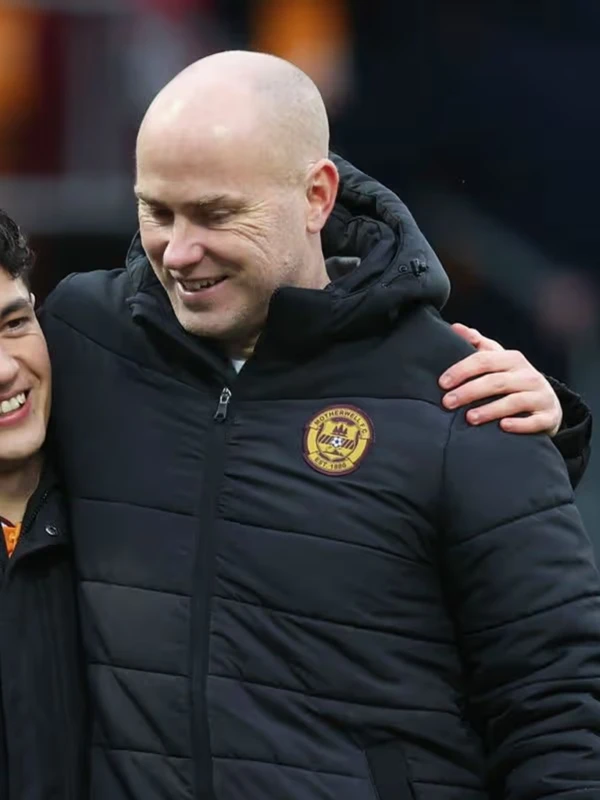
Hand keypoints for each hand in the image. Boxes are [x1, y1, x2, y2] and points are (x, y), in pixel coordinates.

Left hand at [439, 323, 562, 435]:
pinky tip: (503, 427)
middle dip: (469, 392)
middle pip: (496, 382)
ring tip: (469, 418)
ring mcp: (541, 396)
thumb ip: (478, 344)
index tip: (443, 383)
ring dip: (490, 410)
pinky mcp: (549, 417)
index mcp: (513, 359)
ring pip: (515, 401)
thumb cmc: (513, 380)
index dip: (461, 370)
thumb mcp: (499, 360)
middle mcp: (529, 376)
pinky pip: (535, 421)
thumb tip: (455, 327)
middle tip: (448, 403)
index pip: (484, 360)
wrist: (547, 404)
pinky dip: (519, 424)